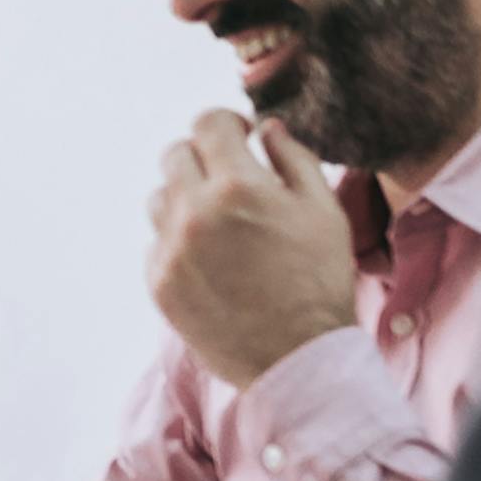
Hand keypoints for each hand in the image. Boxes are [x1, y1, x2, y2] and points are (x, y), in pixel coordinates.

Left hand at [146, 111, 358, 389]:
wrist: (295, 357)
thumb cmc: (319, 280)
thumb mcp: (323, 210)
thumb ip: (293, 158)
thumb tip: (266, 128)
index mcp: (238, 187)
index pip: (208, 123)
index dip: (227, 124)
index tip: (241, 138)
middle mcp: (194, 213)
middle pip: (174, 154)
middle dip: (203, 157)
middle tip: (231, 179)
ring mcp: (170, 250)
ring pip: (159, 197)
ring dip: (186, 197)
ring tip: (222, 223)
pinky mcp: (158, 283)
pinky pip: (157, 242)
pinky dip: (180, 240)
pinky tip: (213, 260)